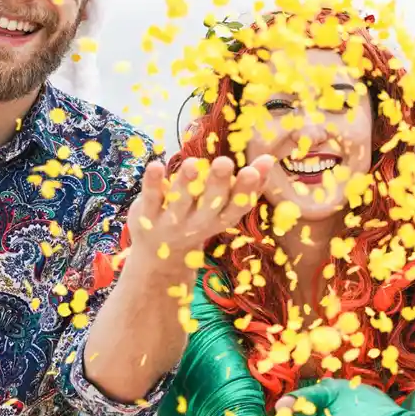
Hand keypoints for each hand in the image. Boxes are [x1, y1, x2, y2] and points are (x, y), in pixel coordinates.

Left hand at [125, 155, 272, 269]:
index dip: (246, 190)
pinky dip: (153, 183)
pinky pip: (150, 198)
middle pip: (210, 204)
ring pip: (180, 201)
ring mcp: (171, 222)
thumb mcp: (223, 209)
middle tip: (224, 162)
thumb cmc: (199, 221)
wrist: (159, 256)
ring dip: (186, 183)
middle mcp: (198, 224)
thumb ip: (246, 187)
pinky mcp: (146, 215)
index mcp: (220, 220)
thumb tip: (268, 159)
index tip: (253, 170)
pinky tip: (156, 165)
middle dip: (217, 183)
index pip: (237, 207)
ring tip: (193, 163)